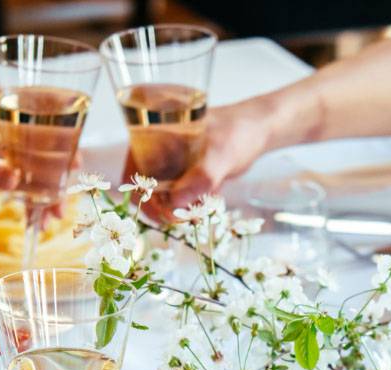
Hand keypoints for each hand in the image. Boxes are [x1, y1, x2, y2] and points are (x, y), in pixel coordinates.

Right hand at [139, 101, 274, 221]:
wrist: (257, 132)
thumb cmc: (237, 132)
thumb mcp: (220, 155)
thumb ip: (200, 178)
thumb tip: (175, 202)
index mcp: (152, 138)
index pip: (132, 176)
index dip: (143, 199)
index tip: (166, 214)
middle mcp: (156, 151)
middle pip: (147, 192)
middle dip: (166, 209)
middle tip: (189, 217)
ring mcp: (171, 165)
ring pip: (165, 199)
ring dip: (181, 210)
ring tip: (203, 206)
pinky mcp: (185, 176)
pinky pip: (181, 199)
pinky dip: (193, 206)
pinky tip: (210, 199)